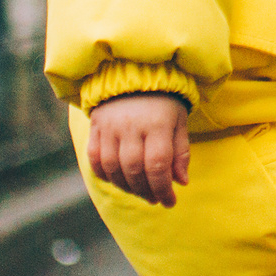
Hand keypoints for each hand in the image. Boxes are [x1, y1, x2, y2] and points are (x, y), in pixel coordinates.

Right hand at [86, 92, 190, 206]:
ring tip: (139, 191)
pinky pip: (95, 158)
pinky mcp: (95, 127)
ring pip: (113, 167)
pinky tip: (119, 180)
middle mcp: (131, 126)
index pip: (157, 165)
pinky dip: (105, 174)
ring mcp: (110, 126)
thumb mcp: (179, 122)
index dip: (163, 188)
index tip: (170, 202)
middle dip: (146, 191)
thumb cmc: (164, 103)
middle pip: (134, 169)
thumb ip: (180, 152)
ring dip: (126, 186)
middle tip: (155, 199)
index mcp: (157, 124)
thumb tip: (181, 182)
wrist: (134, 74)